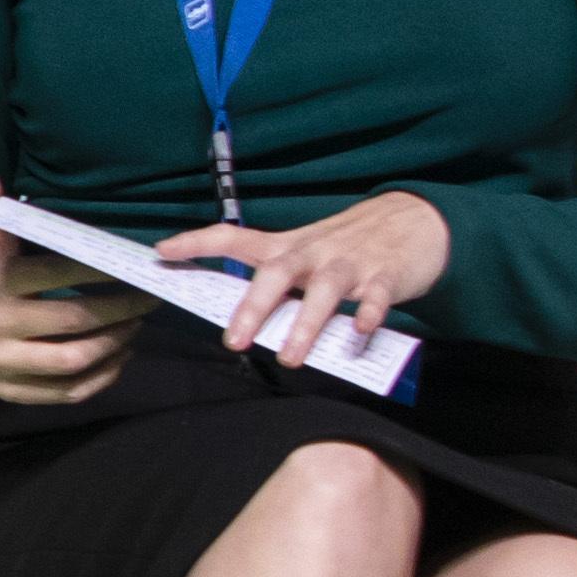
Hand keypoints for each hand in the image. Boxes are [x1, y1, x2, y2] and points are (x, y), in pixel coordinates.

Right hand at [0, 148, 134, 409]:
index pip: (54, 274)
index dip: (98, 270)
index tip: (132, 262)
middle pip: (72, 321)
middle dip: (120, 309)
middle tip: (149, 296)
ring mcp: (4, 365)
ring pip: (73, 360)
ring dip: (115, 344)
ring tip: (137, 325)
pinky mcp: (13, 393)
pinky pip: (67, 391)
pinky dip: (103, 377)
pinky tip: (120, 356)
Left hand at [161, 186, 449, 374]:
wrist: (414, 219)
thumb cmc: (347, 244)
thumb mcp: (304, 252)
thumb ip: (274, 279)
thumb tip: (239, 316)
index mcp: (287, 247)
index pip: (233, 237)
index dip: (197, 242)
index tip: (162, 251)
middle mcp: (313, 253)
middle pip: (277, 273)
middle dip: (254, 307)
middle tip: (235, 340)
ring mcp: (350, 263)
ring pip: (326, 290)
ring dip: (306, 323)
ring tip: (291, 358)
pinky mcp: (387, 275)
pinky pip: (378, 295)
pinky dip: (370, 313)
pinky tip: (359, 332)